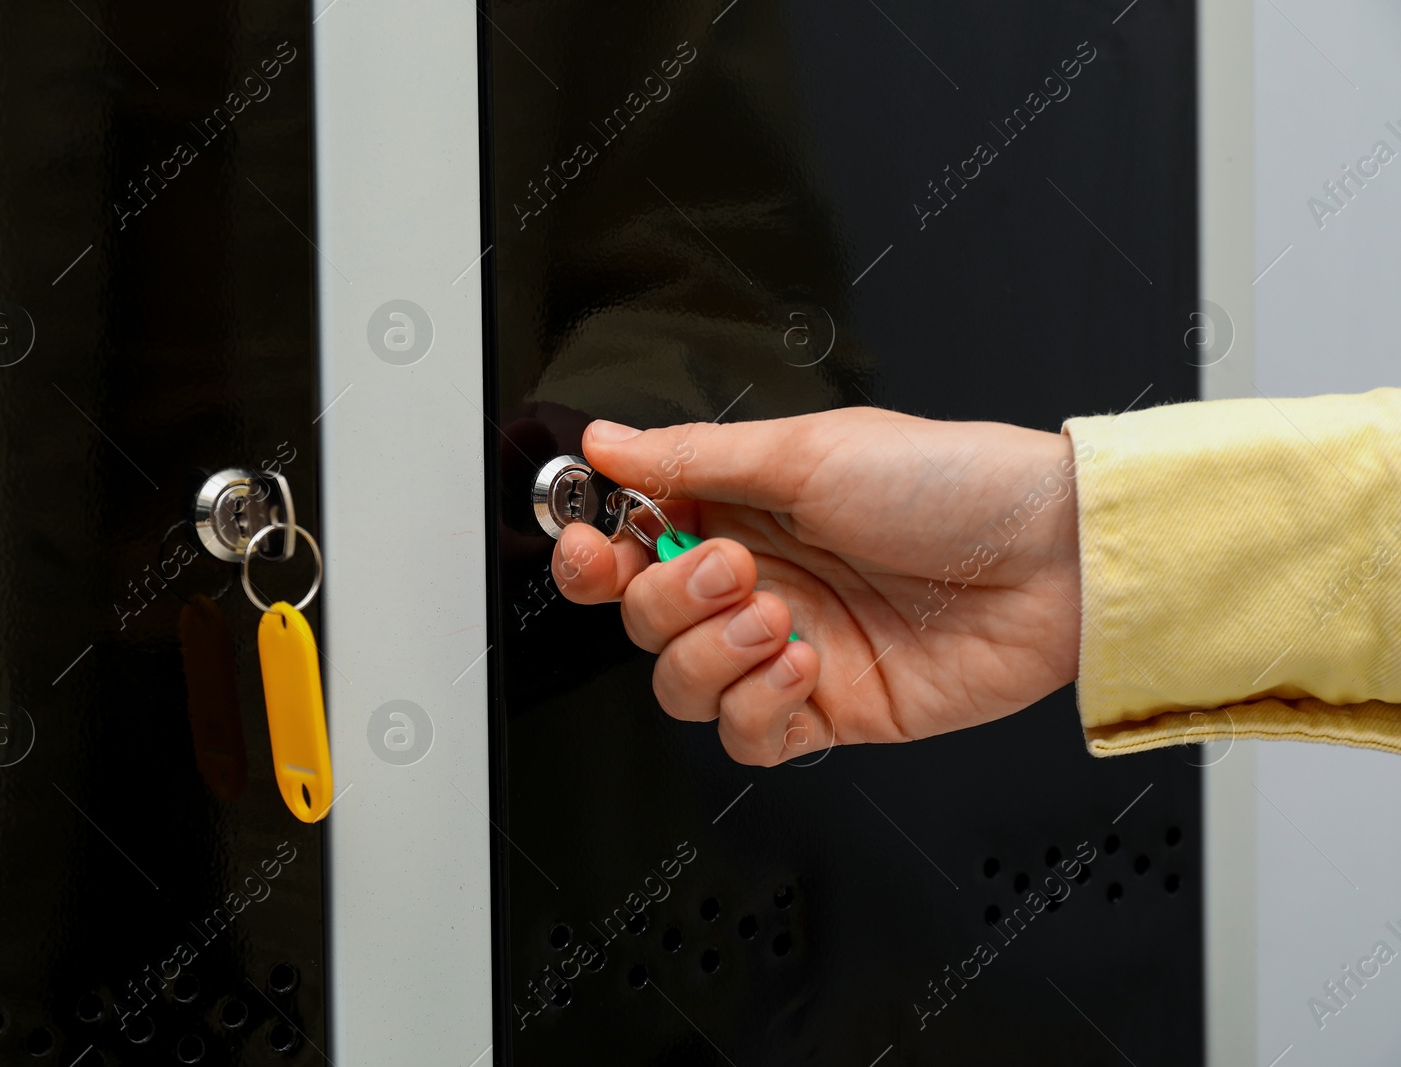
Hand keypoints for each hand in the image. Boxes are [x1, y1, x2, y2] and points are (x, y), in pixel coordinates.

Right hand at [551, 409, 1083, 765]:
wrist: (1051, 562)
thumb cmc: (950, 484)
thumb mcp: (807, 452)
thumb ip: (691, 459)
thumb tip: (604, 445)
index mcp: (738, 511)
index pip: (628, 544)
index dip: (592, 552)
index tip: (590, 544)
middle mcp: (754, 582)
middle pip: (641, 621)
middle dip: (670, 600)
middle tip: (736, 568)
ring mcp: (786, 649)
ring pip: (681, 686)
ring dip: (714, 656)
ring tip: (781, 617)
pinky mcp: (826, 711)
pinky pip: (747, 736)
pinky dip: (760, 706)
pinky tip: (806, 665)